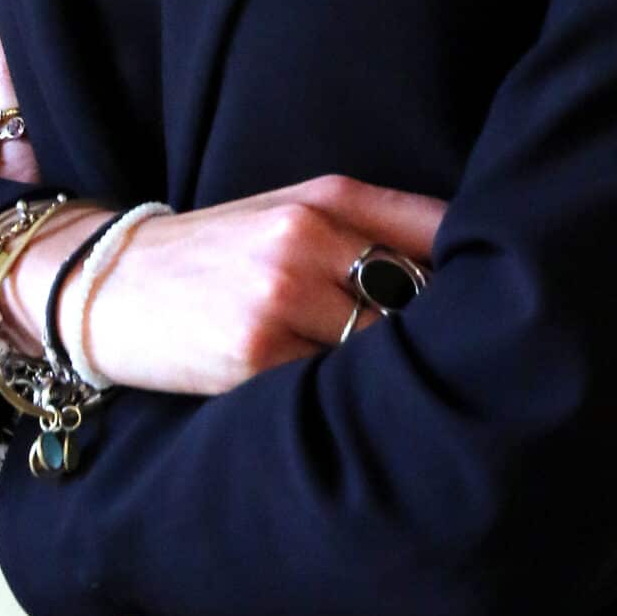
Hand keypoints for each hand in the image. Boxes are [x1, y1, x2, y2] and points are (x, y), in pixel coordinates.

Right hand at [78, 176, 449, 395]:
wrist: (106, 284)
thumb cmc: (214, 255)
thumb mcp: (288, 214)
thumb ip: (370, 231)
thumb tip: (470, 277)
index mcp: (327, 195)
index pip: (438, 229)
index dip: (485, 271)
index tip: (510, 302)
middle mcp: (308, 236)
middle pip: (421, 296)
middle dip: (448, 336)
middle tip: (474, 370)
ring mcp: (280, 296)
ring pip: (382, 347)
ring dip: (404, 380)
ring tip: (422, 405)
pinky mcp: (253, 356)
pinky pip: (332, 388)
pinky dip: (351, 406)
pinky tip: (358, 419)